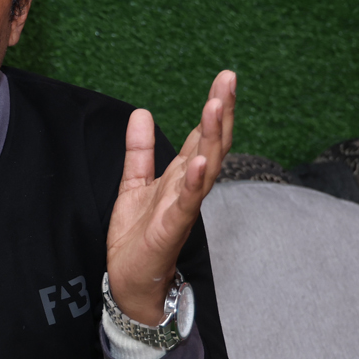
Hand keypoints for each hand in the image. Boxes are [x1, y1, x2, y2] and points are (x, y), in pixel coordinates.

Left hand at [105, 70, 235, 324]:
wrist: (130, 281)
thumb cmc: (137, 237)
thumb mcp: (133, 184)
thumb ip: (139, 150)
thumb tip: (142, 112)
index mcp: (180, 176)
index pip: (202, 136)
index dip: (213, 107)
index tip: (224, 77)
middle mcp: (188, 188)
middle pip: (211, 144)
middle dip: (221, 112)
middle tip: (228, 79)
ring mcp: (183, 207)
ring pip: (205, 167)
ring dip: (212, 137)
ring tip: (216, 106)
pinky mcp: (171, 228)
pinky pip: (186, 202)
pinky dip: (193, 181)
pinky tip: (198, 161)